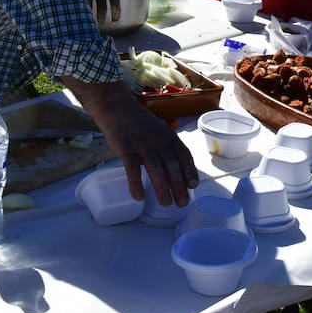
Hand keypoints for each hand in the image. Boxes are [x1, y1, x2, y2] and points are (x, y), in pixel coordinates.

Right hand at [75, 84, 197, 205]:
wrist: (117, 108)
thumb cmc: (139, 124)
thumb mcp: (159, 131)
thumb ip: (166, 148)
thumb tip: (176, 171)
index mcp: (168, 135)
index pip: (183, 155)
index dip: (189, 171)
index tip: (194, 186)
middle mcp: (158, 140)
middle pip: (172, 165)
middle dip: (179, 185)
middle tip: (183, 203)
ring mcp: (142, 144)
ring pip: (155, 168)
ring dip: (162, 188)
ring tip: (166, 204)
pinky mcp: (126, 148)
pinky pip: (132, 168)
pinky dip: (136, 183)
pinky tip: (139, 197)